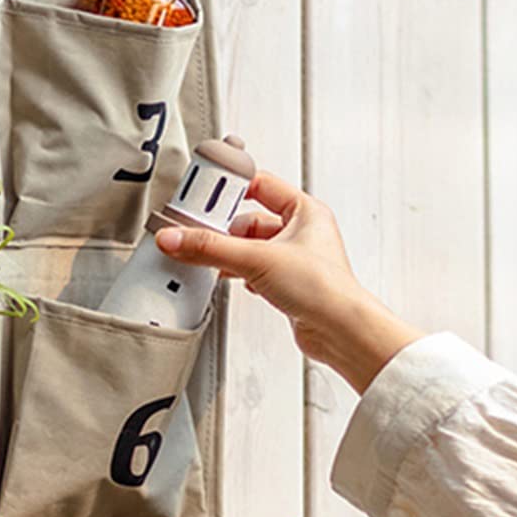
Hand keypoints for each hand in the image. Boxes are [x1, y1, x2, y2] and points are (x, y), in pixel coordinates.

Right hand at [155, 170, 420, 391]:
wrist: (340, 331)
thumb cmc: (323, 288)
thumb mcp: (257, 259)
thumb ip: (210, 248)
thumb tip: (176, 238)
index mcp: (305, 210)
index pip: (260, 184)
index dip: (232, 188)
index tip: (204, 194)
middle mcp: (302, 232)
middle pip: (249, 219)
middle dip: (224, 228)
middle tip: (199, 232)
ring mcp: (294, 259)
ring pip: (251, 247)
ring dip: (230, 253)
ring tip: (209, 258)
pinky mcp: (288, 283)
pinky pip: (255, 270)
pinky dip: (239, 272)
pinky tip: (229, 278)